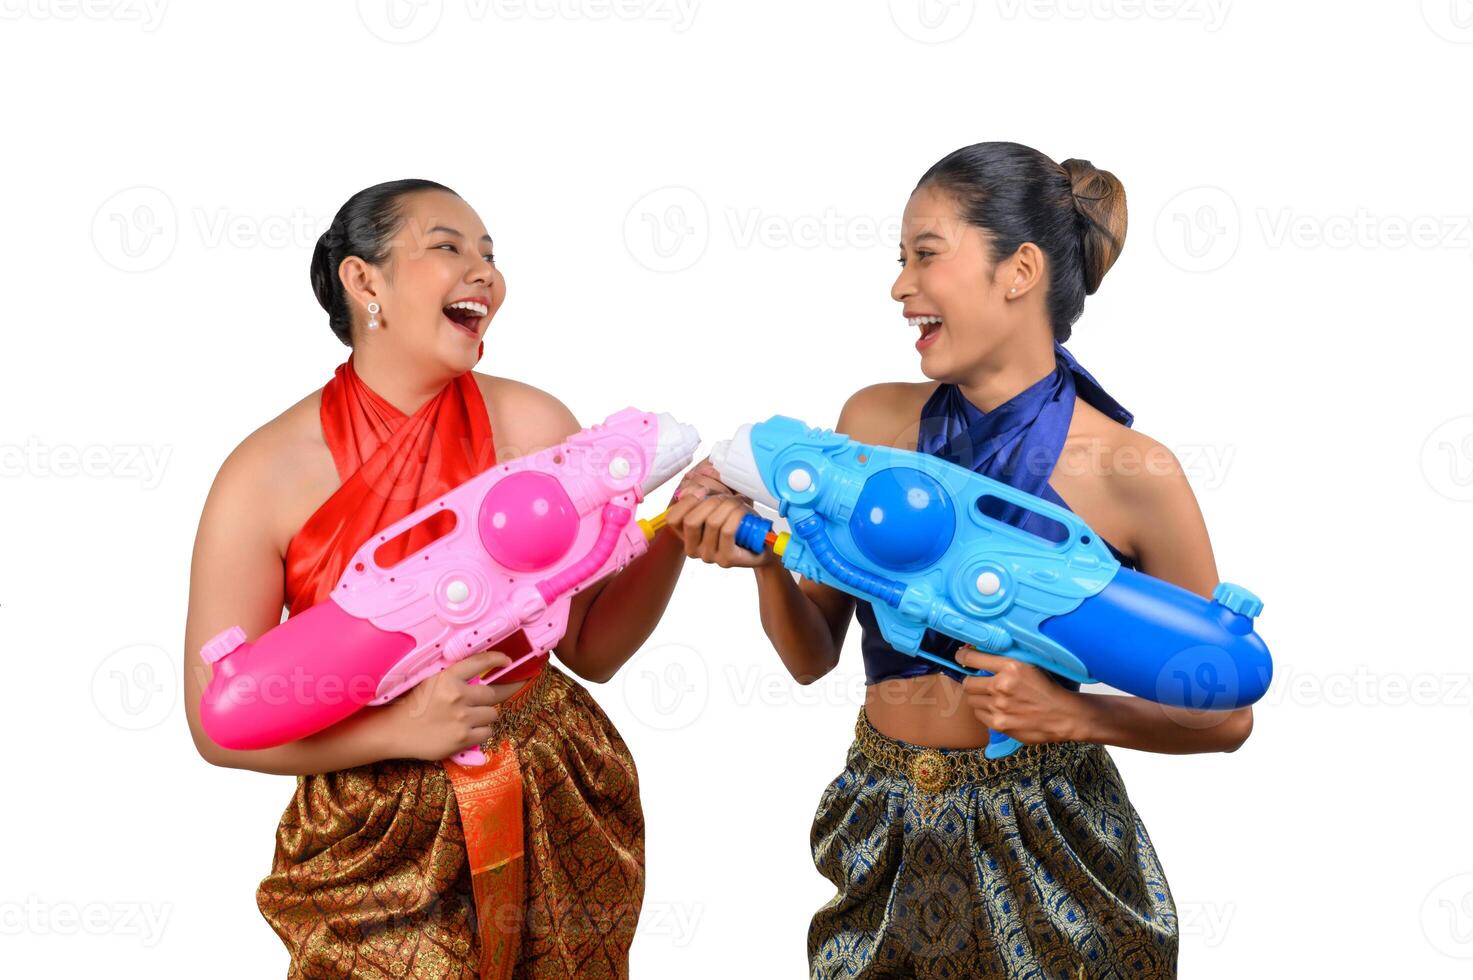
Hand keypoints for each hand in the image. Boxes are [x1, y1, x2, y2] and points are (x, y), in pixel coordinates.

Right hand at [383, 650, 516, 760]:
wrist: (395, 731)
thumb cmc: (413, 705)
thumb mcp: (432, 682)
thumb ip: (456, 678)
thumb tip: (484, 676)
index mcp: (448, 678)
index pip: (481, 662)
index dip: (498, 659)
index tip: (508, 662)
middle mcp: (457, 696)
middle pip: (494, 693)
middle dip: (493, 696)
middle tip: (485, 700)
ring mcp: (462, 718)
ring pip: (493, 714)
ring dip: (485, 715)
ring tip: (467, 718)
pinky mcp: (463, 738)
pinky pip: (488, 732)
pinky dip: (481, 732)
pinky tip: (465, 730)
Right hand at [663, 462, 775, 569]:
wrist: (761, 544)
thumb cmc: (739, 523)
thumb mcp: (718, 504)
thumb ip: (702, 494)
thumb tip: (689, 485)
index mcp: (686, 535)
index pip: (673, 519)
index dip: (686, 501)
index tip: (702, 491)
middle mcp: (694, 549)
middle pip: (691, 520)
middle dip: (711, 501)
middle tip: (726, 496)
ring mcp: (710, 556)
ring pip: (712, 522)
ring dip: (728, 505)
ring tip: (739, 503)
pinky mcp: (727, 559)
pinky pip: (728, 530)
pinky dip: (737, 515)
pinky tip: (743, 511)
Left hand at [956, 647, 1089, 745]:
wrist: (1063, 715)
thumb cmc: (1047, 688)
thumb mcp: (1029, 665)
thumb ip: (1004, 661)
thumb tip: (977, 652)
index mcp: (1010, 666)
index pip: (972, 658)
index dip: (963, 656)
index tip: (961, 656)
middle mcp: (1001, 685)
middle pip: (968, 682)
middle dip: (972, 681)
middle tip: (979, 682)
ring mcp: (999, 707)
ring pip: (972, 700)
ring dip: (979, 698)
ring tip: (993, 698)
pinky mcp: (999, 724)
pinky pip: (979, 714)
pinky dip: (985, 711)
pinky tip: (998, 709)